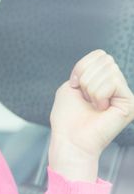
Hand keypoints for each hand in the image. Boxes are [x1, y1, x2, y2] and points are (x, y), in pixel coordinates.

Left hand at [49, 49, 133, 181]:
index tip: (75, 86)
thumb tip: (103, 57)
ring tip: (92, 105)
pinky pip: (112, 82)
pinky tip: (100, 109)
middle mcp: (117, 86)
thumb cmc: (67, 117)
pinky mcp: (130, 103)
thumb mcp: (71, 85)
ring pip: (108, 70)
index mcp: (103, 81)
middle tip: (84, 98)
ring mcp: (125, 94)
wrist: (70, 139)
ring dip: (90, 88)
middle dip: (85, 77)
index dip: (82, 67)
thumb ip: (87, 69)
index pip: (100, 54)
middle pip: (105, 59)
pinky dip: (98, 94)